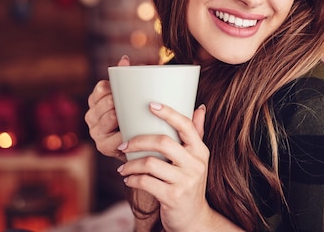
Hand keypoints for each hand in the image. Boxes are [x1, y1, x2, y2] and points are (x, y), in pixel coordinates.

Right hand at [84, 55, 129, 160]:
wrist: (139, 144)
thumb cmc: (134, 114)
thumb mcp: (130, 95)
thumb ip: (126, 76)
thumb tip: (124, 59)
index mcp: (95, 101)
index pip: (102, 88)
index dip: (115, 88)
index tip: (129, 91)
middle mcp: (91, 116)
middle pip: (107, 101)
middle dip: (122, 102)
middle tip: (137, 105)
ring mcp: (95, 132)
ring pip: (110, 116)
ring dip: (124, 116)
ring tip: (136, 117)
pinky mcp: (103, 147)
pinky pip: (115, 137)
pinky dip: (125, 134)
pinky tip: (133, 132)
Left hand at [116, 102, 217, 230]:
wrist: (194, 218)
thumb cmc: (189, 183)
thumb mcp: (196, 159)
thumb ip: (196, 134)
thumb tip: (199, 107)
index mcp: (200, 150)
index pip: (186, 126)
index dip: (169, 113)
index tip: (151, 105)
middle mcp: (195, 164)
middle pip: (163, 142)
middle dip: (138, 141)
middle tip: (123, 144)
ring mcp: (185, 181)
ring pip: (150, 163)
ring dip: (130, 164)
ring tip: (122, 166)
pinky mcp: (173, 197)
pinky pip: (146, 182)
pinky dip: (132, 179)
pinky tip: (128, 178)